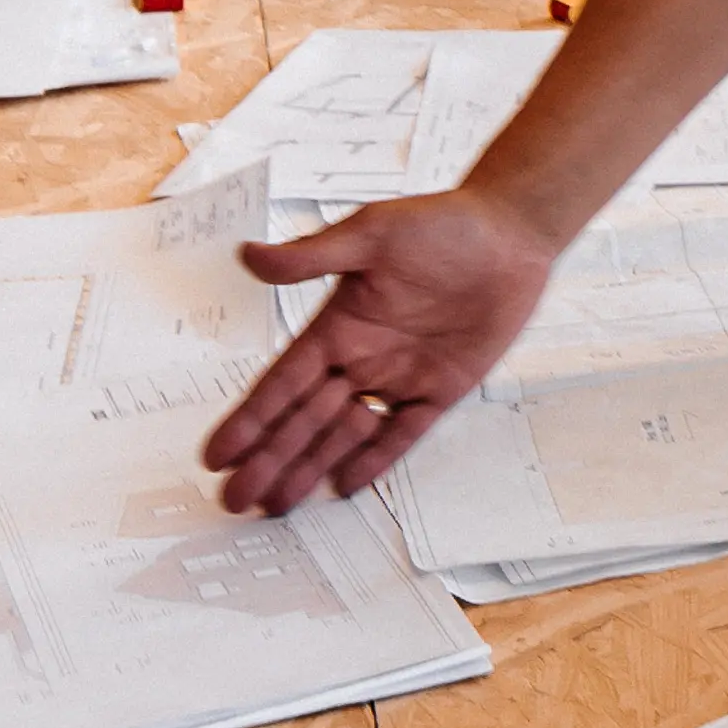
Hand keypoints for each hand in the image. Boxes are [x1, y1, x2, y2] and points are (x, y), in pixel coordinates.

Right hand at [200, 183, 557, 513]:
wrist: (510, 233)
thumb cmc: (441, 224)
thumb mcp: (371, 234)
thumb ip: (312, 255)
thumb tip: (249, 256)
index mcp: (337, 325)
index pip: (282, 383)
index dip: (250, 420)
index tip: (216, 454)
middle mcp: (362, 357)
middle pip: (305, 419)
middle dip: (269, 459)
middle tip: (236, 498)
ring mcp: (400, 376)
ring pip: (344, 434)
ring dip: (309, 467)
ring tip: (275, 504)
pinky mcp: (441, 388)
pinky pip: (402, 432)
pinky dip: (374, 459)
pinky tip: (343, 486)